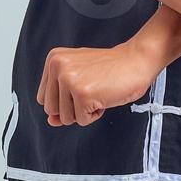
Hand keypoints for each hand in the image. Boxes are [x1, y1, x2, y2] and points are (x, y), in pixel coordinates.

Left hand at [37, 40, 161, 126]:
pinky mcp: (82, 94)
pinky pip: (82, 121)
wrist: (136, 61)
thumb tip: (51, 121)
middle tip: (91, 89)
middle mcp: (58, 67)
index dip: (63, 100)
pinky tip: (104, 97)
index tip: (81, 87)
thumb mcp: (79, 77)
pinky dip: (95, 114)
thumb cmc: (110, 69)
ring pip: (65, 118)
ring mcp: (69, 80)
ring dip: (84, 111)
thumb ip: (60, 98)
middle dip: (71, 108)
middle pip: (51, 109)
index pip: (44, 97)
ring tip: (97, 92)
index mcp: (54, 59)